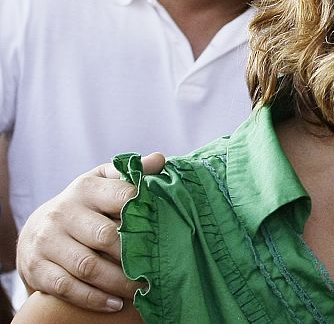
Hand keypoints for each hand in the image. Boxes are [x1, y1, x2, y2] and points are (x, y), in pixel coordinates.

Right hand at [16, 152, 164, 311]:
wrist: (38, 229)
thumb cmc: (86, 205)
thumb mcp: (104, 183)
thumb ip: (132, 173)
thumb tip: (160, 160)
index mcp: (86, 188)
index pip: (122, 195)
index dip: (145, 212)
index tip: (165, 228)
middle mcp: (64, 212)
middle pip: (105, 236)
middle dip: (135, 255)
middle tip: (158, 268)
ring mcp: (48, 241)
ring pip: (88, 266)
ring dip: (119, 283)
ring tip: (143, 291)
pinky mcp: (37, 268)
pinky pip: (68, 288)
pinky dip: (94, 299)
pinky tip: (116, 304)